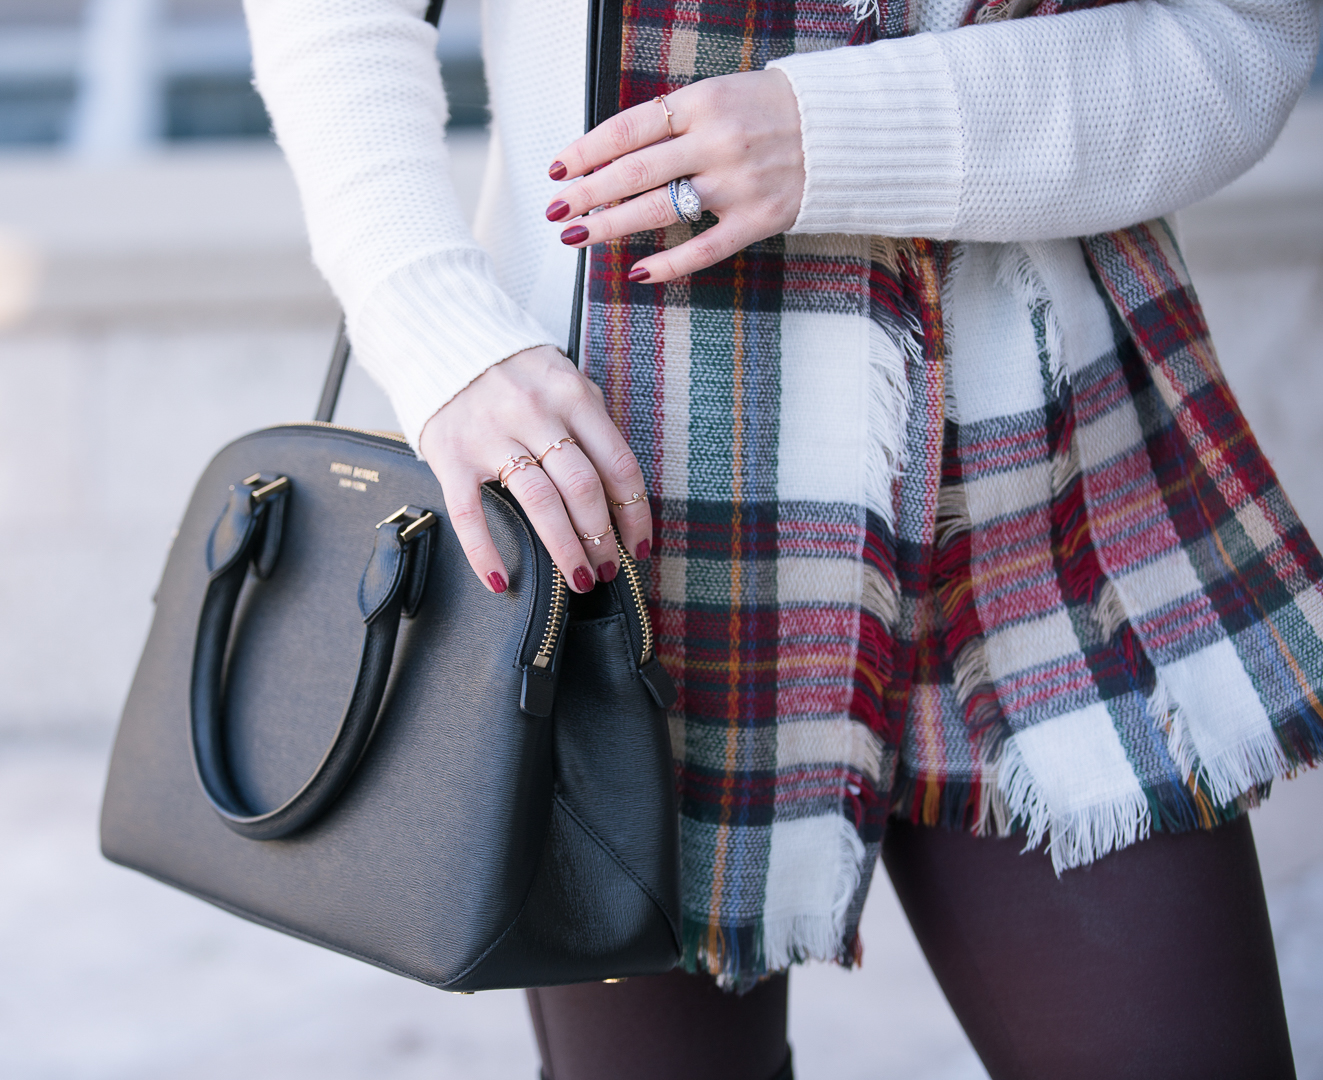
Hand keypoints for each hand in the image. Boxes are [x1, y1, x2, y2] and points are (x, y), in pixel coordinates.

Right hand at [418, 345, 652, 593]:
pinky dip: (484, 552)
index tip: (637, 545)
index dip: (634, 513)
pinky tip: (500, 581)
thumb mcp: (563, 378)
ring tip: (578, 578)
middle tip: (607, 568)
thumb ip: (592, 420)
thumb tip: (621, 486)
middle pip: (583, 487)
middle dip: (602, 538)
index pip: (618, 464)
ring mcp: (492, 435)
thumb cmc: (513, 371)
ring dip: (565, 548)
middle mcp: (535, 413)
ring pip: (540, 502)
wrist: (442, 344)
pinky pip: (470, 513)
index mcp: (572, 396)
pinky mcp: (452, 456)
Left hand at [545, 68, 803, 283]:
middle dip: (586, 192)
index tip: (558, 169)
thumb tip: (612, 155)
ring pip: (659, 209)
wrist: (839, 128)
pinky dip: (669, 264)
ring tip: (576, 235)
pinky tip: (637, 273)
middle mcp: (716, 142)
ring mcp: (737, 184)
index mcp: (702, 103)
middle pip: (634, 172)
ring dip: (610, 225)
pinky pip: (705, 248)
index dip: (587, 151)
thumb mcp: (718, 95)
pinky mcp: (757, 219)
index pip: (628, 129)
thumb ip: (671, 122)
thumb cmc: (768, 111)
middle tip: (554, 209)